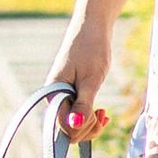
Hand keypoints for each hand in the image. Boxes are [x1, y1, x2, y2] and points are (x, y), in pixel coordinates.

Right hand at [53, 14, 112, 130]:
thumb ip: (83, 104)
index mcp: (54, 94)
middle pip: (67, 129)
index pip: (64, 126)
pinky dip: (89, 117)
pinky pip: (77, 114)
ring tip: (104, 113)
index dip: (82, 128)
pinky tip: (101, 112)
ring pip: (73, 124)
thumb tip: (75, 126)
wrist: (91, 28)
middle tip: (103, 114)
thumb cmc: (91, 50)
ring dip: (90, 124)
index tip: (99, 115)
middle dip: (87, 128)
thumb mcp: (91, 79)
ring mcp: (62, 96)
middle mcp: (54, 98)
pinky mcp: (70, 94)